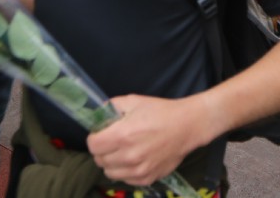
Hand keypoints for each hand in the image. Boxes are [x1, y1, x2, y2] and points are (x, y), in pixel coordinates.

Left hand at [87, 95, 210, 186]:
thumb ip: (111, 107)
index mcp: (123, 135)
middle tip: (111, 142)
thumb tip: (97, 115)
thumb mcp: (133, 101)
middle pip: (99, 160)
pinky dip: (124, 171)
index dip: (94, 137)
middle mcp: (129, 156)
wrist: (186, 126)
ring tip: (121, 151)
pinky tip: (133, 160)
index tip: (101, 134)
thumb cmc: (160, 111)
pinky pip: (125, 179)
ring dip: (111, 162)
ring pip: (109, 172)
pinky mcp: (147, 178)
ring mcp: (139, 170)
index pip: (93, 145)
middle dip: (102, 150)